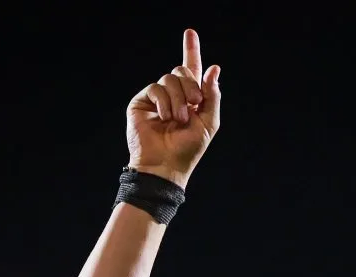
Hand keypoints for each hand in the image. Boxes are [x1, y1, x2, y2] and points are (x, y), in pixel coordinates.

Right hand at [127, 28, 220, 189]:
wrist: (165, 165)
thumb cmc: (188, 150)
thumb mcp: (209, 123)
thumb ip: (212, 96)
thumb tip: (213, 69)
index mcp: (190, 100)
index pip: (191, 71)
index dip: (191, 51)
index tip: (190, 32)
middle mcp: (174, 96)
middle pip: (182, 71)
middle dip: (191, 86)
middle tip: (194, 106)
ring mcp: (157, 98)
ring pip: (170, 78)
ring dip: (178, 99)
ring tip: (178, 119)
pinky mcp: (142, 102)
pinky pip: (155, 88)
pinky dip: (163, 102)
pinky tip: (164, 118)